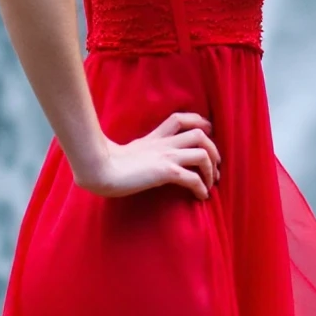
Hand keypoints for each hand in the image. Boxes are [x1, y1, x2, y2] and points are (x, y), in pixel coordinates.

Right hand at [74, 111, 220, 199]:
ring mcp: (166, 156)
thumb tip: (139, 161)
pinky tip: (202, 197)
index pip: (180, 119)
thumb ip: (138, 152)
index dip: (199, 122)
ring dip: (211, 169)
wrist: (99, 170)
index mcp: (154, 138)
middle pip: (200, 134)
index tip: (207, 133)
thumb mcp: (126, 152)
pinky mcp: (165, 172)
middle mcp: (164, 144)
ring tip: (211, 183)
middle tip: (216, 166)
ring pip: (202, 153)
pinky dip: (202, 188)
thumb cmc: (105, 164)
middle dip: (214, 149)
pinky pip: (193, 178)